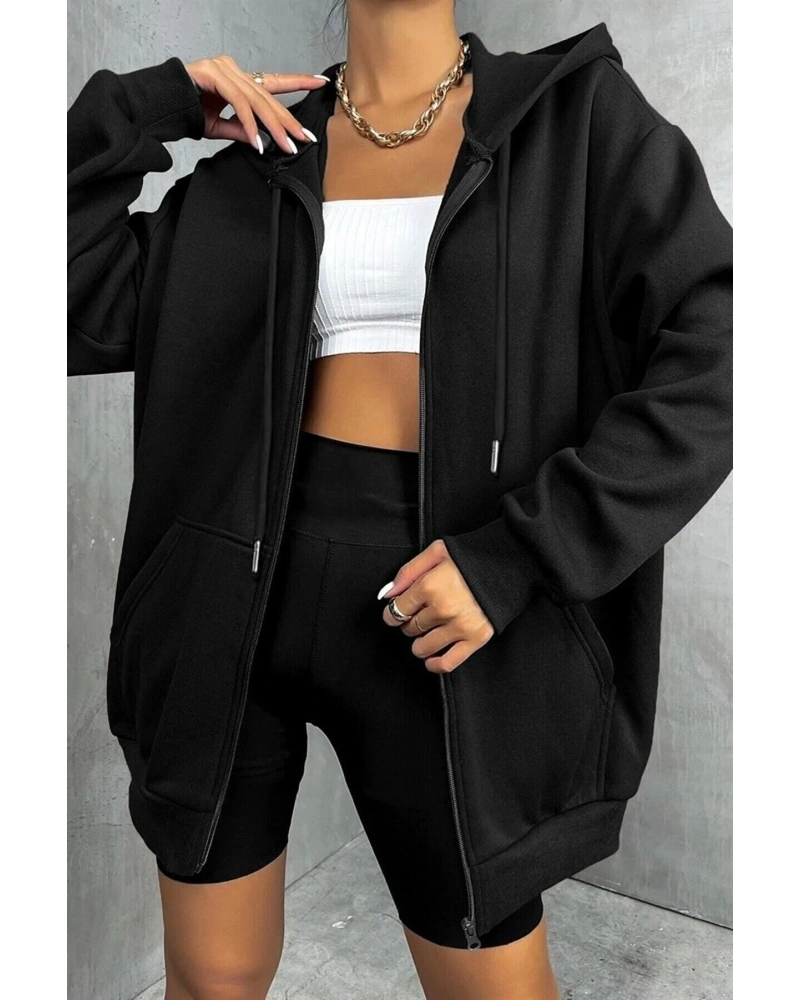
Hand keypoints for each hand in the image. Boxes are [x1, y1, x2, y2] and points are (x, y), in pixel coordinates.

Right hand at [183, 56, 328, 153]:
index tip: (320, 82)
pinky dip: (249, 124)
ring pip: (257, 100)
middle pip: (269, 97)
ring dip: (273, 126)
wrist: (159, 105)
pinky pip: (238, 103)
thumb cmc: (185, 111)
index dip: (298, 82)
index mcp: (238, 80)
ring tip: (286, 145)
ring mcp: (224, 69)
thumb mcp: (219, 126)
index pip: (274, 82)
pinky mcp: (214, 75)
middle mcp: (234, 70)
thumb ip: (241, 130)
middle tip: (305, 137)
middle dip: (288, 120)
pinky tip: (257, 141)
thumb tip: (261, 140)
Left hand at [379, 539, 494, 673]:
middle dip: (409, 623)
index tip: (396, 612)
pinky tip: (431, 658)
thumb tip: (388, 594)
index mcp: (429, 586)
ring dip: (419, 642)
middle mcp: (442, 609)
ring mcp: (459, 626)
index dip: (392, 613)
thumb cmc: (471, 556)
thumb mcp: (436, 552)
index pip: (397, 610)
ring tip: (426, 632)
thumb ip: (408, 572)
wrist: (508, 563)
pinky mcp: (476, 638)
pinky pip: (448, 662)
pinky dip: (435, 664)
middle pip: (410, 628)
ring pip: (423, 647)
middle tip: (418, 614)